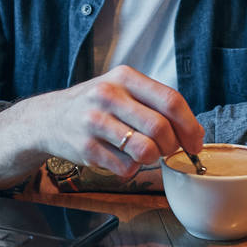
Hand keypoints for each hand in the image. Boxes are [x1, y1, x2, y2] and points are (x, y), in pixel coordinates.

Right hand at [37, 65, 203, 179]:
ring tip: (144, 153)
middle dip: (172, 146)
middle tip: (168, 151)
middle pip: (160, 128)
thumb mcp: (124, 90)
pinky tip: (121, 158)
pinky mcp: (85, 148)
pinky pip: (125, 168)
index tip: (195, 142)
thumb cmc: (98, 105)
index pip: (170, 100)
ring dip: (152, 159)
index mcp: (124, 77)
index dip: (189, 125)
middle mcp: (108, 95)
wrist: (50, 117)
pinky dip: (131, 170)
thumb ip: (157, 105)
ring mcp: (94, 121)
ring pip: (145, 150)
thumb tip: (195, 133)